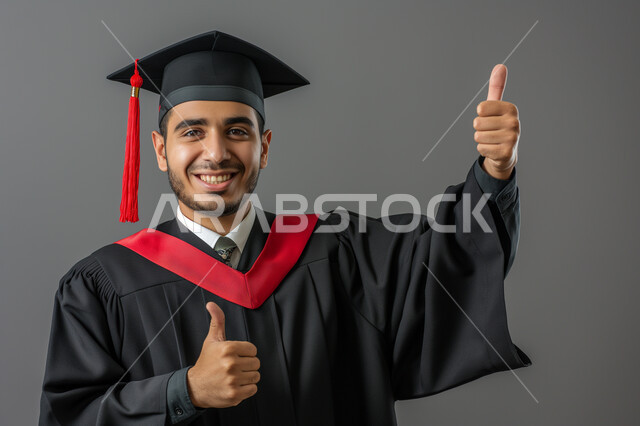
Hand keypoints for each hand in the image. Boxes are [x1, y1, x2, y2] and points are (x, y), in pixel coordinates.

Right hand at [187, 301, 260, 407]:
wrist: (195, 387)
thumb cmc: (206, 362)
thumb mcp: (211, 340)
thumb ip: (217, 321)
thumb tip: (211, 304)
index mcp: (228, 348)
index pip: (253, 349)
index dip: (246, 353)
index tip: (236, 356)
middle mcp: (231, 364)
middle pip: (256, 363)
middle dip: (247, 365)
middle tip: (235, 367)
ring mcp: (233, 380)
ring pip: (256, 376)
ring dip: (247, 377)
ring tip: (234, 376)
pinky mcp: (234, 394)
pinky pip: (253, 389)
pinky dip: (247, 389)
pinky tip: (235, 385)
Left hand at [473, 64, 519, 179]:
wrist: (506, 153)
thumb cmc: (498, 126)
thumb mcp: (496, 107)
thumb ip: (497, 87)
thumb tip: (500, 66)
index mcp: (511, 109)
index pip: (480, 108)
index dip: (480, 115)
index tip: (490, 118)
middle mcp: (514, 122)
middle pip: (477, 123)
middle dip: (480, 129)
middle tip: (491, 132)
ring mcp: (512, 138)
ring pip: (478, 136)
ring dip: (481, 140)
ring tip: (492, 140)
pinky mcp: (506, 152)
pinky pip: (481, 148)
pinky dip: (484, 150)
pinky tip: (493, 149)